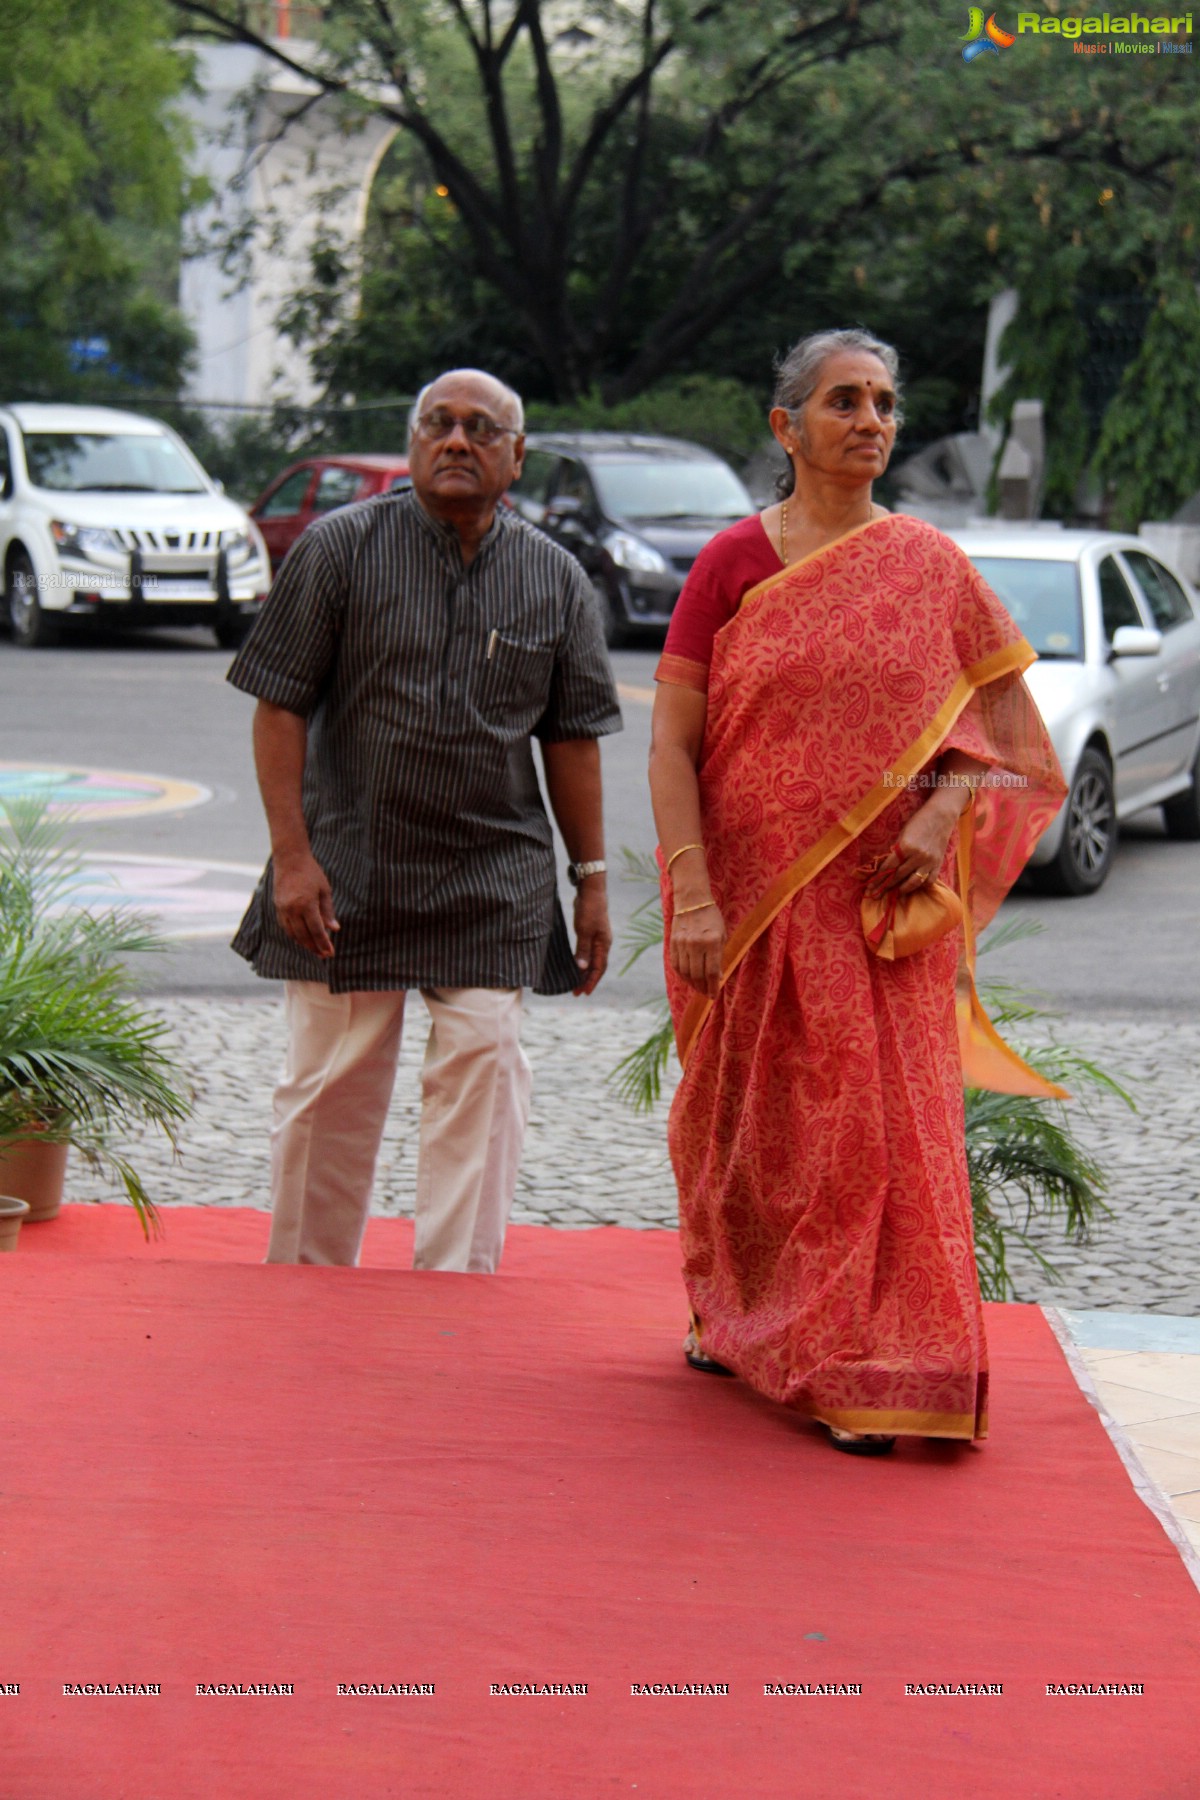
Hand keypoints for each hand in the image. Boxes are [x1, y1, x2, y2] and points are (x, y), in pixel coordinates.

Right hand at [272, 850, 338, 957]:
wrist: (290, 859)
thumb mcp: (324, 890)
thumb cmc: (311, 873)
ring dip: (304, 944)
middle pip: (304, 935)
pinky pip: (286, 927)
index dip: (324, 943)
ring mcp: (283, 909)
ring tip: (315, 950)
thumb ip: (328, 911)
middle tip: (324, 956)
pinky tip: (302, 939)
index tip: (330, 953)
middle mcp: (292, 909)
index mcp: (306, 904)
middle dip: (314, 947)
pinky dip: (294, 935)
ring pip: (293, 933)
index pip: (316, 930)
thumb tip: (335, 929)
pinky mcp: (278, 907)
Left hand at [571, 881, 611, 995]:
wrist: (591, 891)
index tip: (584, 992)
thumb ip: (583, 949)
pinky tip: (575, 965)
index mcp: (604, 944)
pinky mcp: (590, 933)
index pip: (599, 968)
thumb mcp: (584, 930)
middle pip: (596, 967)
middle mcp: (603, 944)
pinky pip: (587, 952)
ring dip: (584, 972)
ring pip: (592, 960)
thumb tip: (582, 968)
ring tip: (575, 982)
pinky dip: (582, 961)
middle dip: (587, 980)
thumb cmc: (589, 910)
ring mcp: (597, 938)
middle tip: (576, 992)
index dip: (591, 981)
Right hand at [670, 900, 725, 998]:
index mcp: (711, 942)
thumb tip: (716, 978)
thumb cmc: (712, 918)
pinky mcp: (673, 943)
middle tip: (706, 993)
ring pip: (685, 972)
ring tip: (698, 987)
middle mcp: (695, 944)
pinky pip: (676, 965)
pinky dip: (682, 975)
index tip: (713, 996)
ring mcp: (682, 944)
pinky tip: (688, 978)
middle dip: (702, 988)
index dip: (712, 987)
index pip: (711, 972)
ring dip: (692, 983)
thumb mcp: (721, 936)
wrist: (692, 901)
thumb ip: (719, 957)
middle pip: (697, 975)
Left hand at [865, 796, 958, 897]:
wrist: (941, 816)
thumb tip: (886, 867)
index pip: (889, 867)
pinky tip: (915, 885)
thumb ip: (896, 850)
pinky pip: (929, 881)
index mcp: (906, 846)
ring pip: (914, 882)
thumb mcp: (903, 834)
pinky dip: (921, 885)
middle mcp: (918, 856)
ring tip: (896, 892)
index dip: (878, 878)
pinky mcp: (938, 864)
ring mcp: (929, 861)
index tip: (870, 887)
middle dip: (886, 886)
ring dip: (903, 889)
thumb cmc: (918, 822)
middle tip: (877, 894)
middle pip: (899, 876)